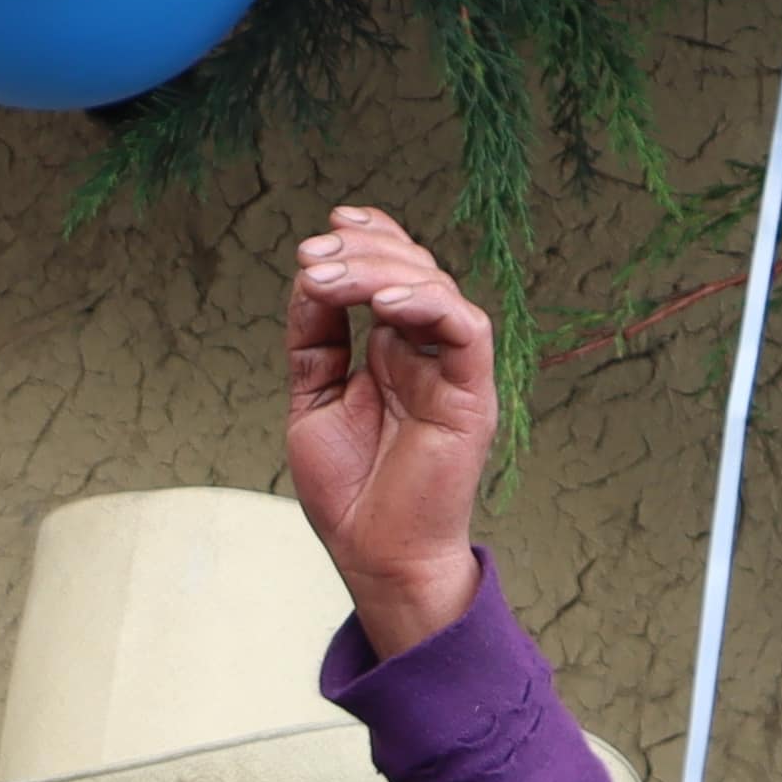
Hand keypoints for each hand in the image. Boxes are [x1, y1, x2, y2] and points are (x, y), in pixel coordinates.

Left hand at [284, 206, 499, 655]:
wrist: (375, 555)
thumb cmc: (350, 490)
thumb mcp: (313, 398)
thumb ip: (315, 338)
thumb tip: (308, 276)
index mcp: (393, 349)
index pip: (392, 270)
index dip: (370, 236)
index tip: (326, 226)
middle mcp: (427, 351)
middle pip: (409, 268)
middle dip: (359, 251)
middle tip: (312, 256)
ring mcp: (452, 369)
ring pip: (435, 287)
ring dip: (380, 269)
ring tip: (329, 275)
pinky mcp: (473, 391)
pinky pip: (465, 327)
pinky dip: (428, 303)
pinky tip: (384, 301)